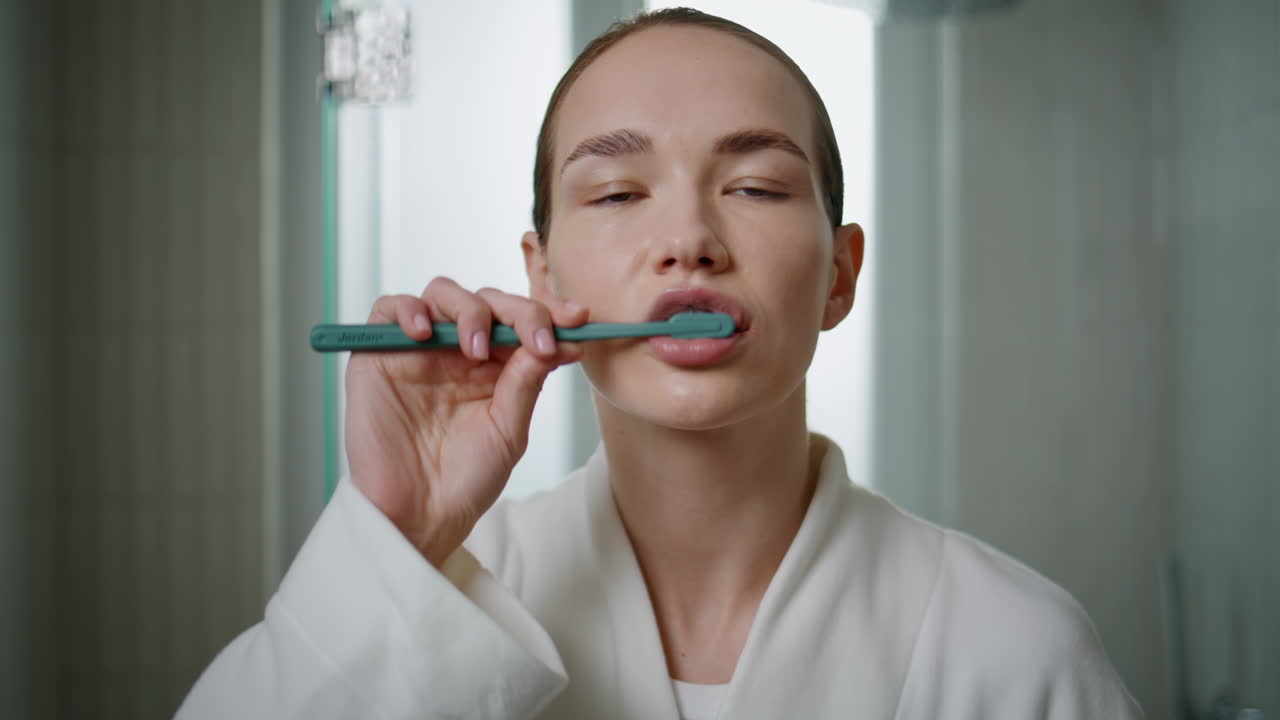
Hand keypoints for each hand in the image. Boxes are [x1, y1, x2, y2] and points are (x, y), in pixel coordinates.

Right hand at [344, 277, 586, 565]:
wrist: (418, 516)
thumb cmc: (465, 480)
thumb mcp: (509, 429)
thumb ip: (526, 381)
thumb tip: (560, 339)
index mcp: (493, 368)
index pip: (521, 322)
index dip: (550, 314)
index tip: (578, 319)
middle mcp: (456, 352)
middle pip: (488, 301)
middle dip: (520, 311)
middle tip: (537, 338)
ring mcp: (418, 350)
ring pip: (443, 293)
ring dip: (470, 310)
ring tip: (477, 348)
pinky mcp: (378, 356)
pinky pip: (388, 308)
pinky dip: (408, 309)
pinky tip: (426, 333)